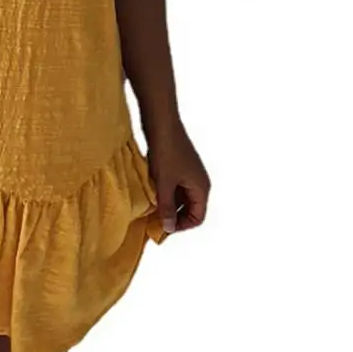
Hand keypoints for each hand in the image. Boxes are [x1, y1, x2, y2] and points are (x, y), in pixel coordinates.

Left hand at [145, 120, 209, 234]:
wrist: (161, 123)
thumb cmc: (165, 152)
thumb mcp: (163, 184)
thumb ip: (166, 207)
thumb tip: (168, 227)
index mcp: (202, 188)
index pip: (197, 218)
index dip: (181, 226)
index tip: (163, 228)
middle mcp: (199, 181)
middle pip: (190, 209)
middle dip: (174, 217)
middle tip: (154, 221)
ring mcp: (190, 173)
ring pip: (181, 197)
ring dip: (168, 204)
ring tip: (150, 209)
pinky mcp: (180, 165)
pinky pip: (175, 186)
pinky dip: (165, 193)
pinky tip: (150, 193)